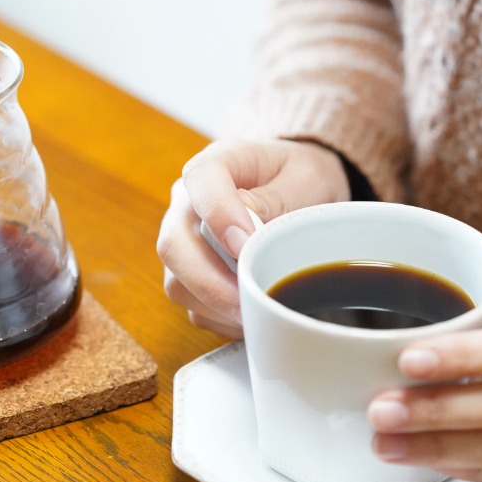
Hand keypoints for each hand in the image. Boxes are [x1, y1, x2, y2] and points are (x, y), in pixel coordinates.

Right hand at [156, 139, 349, 337]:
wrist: (302, 194)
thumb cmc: (303, 181)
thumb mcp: (307, 179)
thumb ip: (279, 197)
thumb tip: (247, 220)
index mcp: (218, 163)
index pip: (201, 179)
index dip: (218, 214)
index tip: (245, 244)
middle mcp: (189, 203)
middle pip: (174, 244)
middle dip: (211, 281)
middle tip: (252, 297)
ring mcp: (186, 242)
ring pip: (177, 282)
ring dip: (216, 305)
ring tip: (259, 311)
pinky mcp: (191, 275)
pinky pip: (194, 306)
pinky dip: (222, 318)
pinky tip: (254, 315)